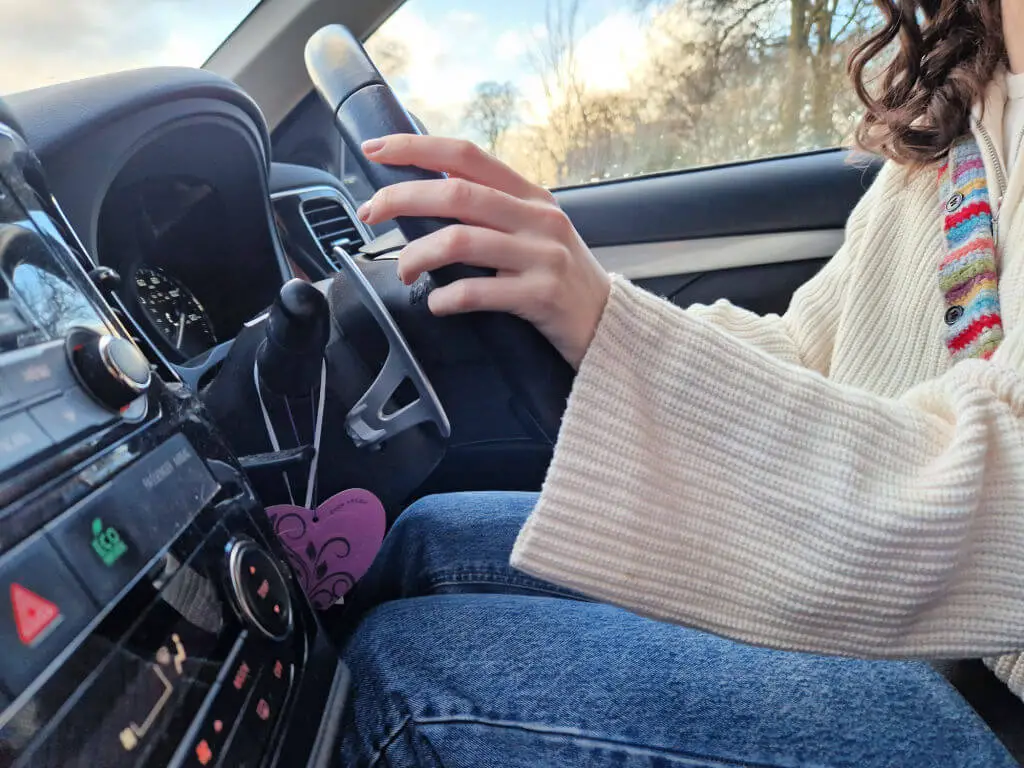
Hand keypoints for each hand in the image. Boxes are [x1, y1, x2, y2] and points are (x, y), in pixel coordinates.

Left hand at [357, 135, 610, 368]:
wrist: (610, 327)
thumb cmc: (561, 280)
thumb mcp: (534, 233)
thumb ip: (492, 212)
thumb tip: (427, 196)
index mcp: (530, 196)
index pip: (466, 156)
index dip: (416, 148)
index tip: (376, 151)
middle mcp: (537, 219)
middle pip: (455, 193)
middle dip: (401, 199)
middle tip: (370, 214)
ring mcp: (542, 256)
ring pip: (460, 240)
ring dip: (417, 255)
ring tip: (403, 270)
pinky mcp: (541, 296)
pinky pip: (479, 291)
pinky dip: (446, 298)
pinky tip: (436, 304)